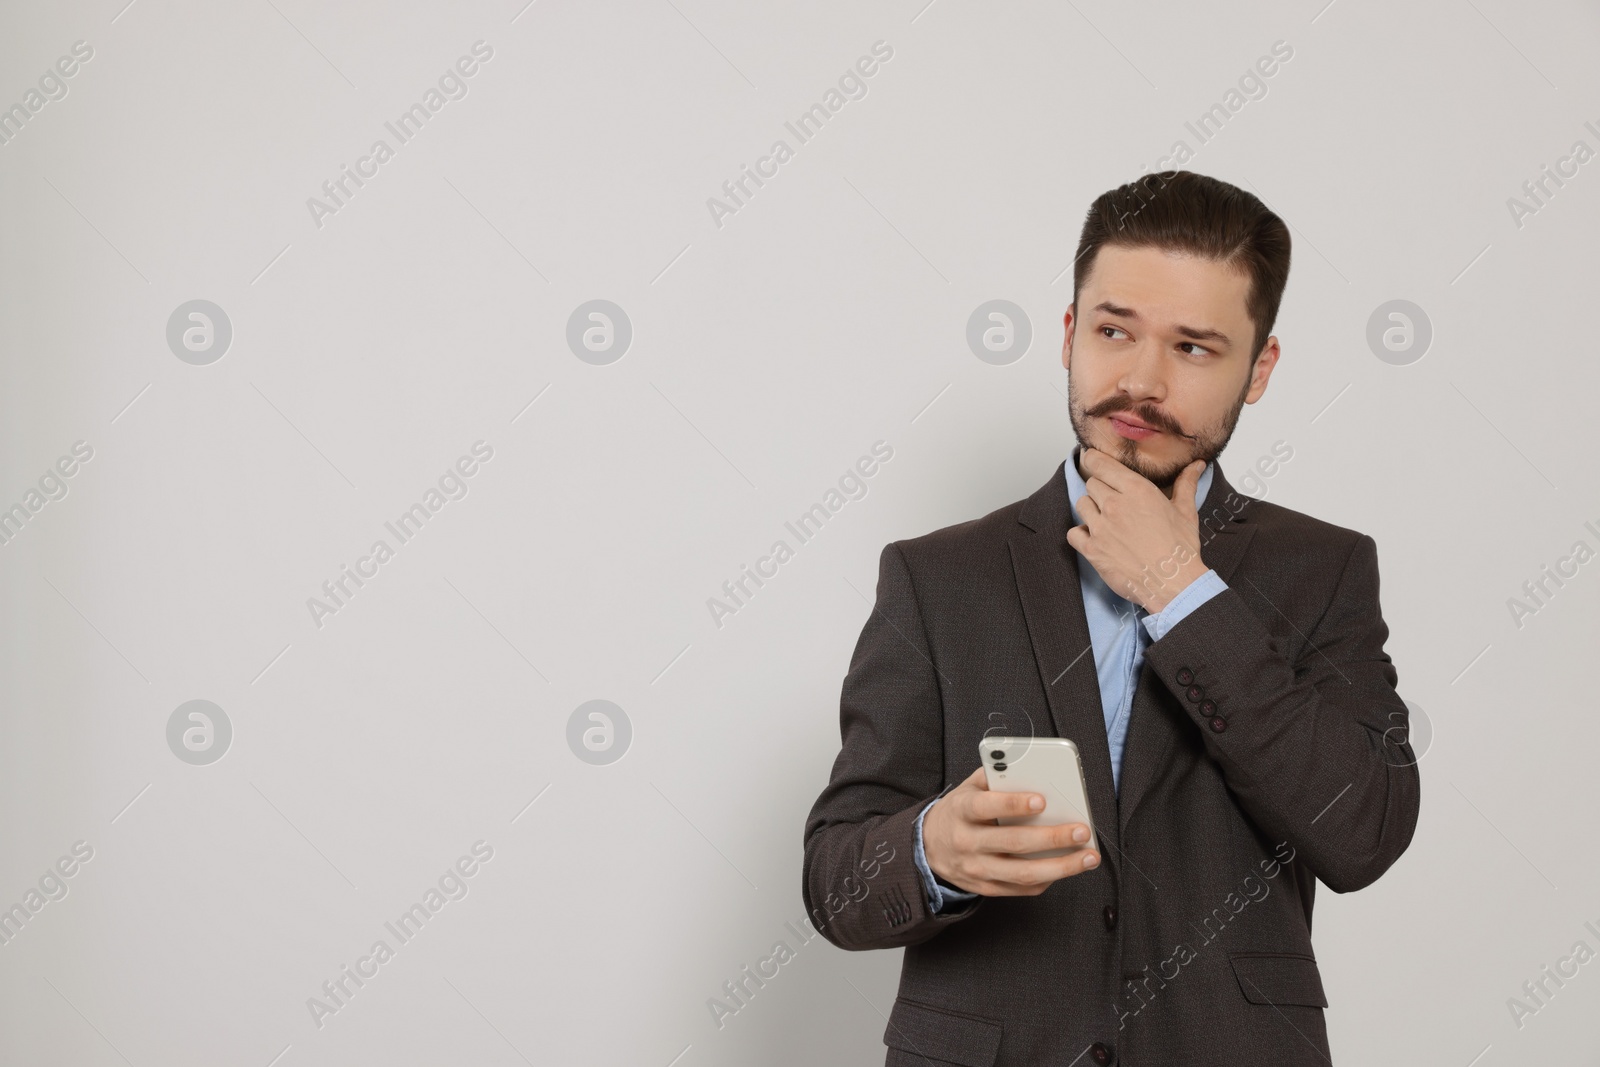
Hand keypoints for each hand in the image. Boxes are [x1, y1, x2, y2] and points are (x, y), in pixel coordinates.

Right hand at [923, 767, 1099, 896]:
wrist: (930, 847)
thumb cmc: (959, 811)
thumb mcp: (967, 788)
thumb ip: (996, 777)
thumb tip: (1033, 770)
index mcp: (961, 811)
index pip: (986, 807)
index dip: (1014, 804)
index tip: (1042, 800)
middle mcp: (967, 842)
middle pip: (1013, 843)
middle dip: (1053, 838)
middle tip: (1082, 831)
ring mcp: (977, 869)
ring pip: (1023, 873)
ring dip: (1061, 867)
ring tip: (1088, 857)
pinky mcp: (987, 888)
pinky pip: (1022, 889)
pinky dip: (1049, 879)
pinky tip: (1067, 868)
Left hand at [1065, 448, 1207, 613]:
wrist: (1173, 583)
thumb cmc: (1180, 549)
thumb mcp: (1186, 511)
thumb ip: (1186, 484)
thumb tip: (1197, 465)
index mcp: (1137, 490)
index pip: (1100, 463)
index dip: (1093, 460)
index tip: (1092, 460)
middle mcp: (1115, 504)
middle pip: (1092, 484)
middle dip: (1101, 490)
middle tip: (1114, 502)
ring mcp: (1101, 527)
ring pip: (1081, 504)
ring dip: (1091, 510)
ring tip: (1107, 521)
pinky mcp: (1092, 549)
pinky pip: (1073, 533)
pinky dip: (1080, 534)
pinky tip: (1095, 538)